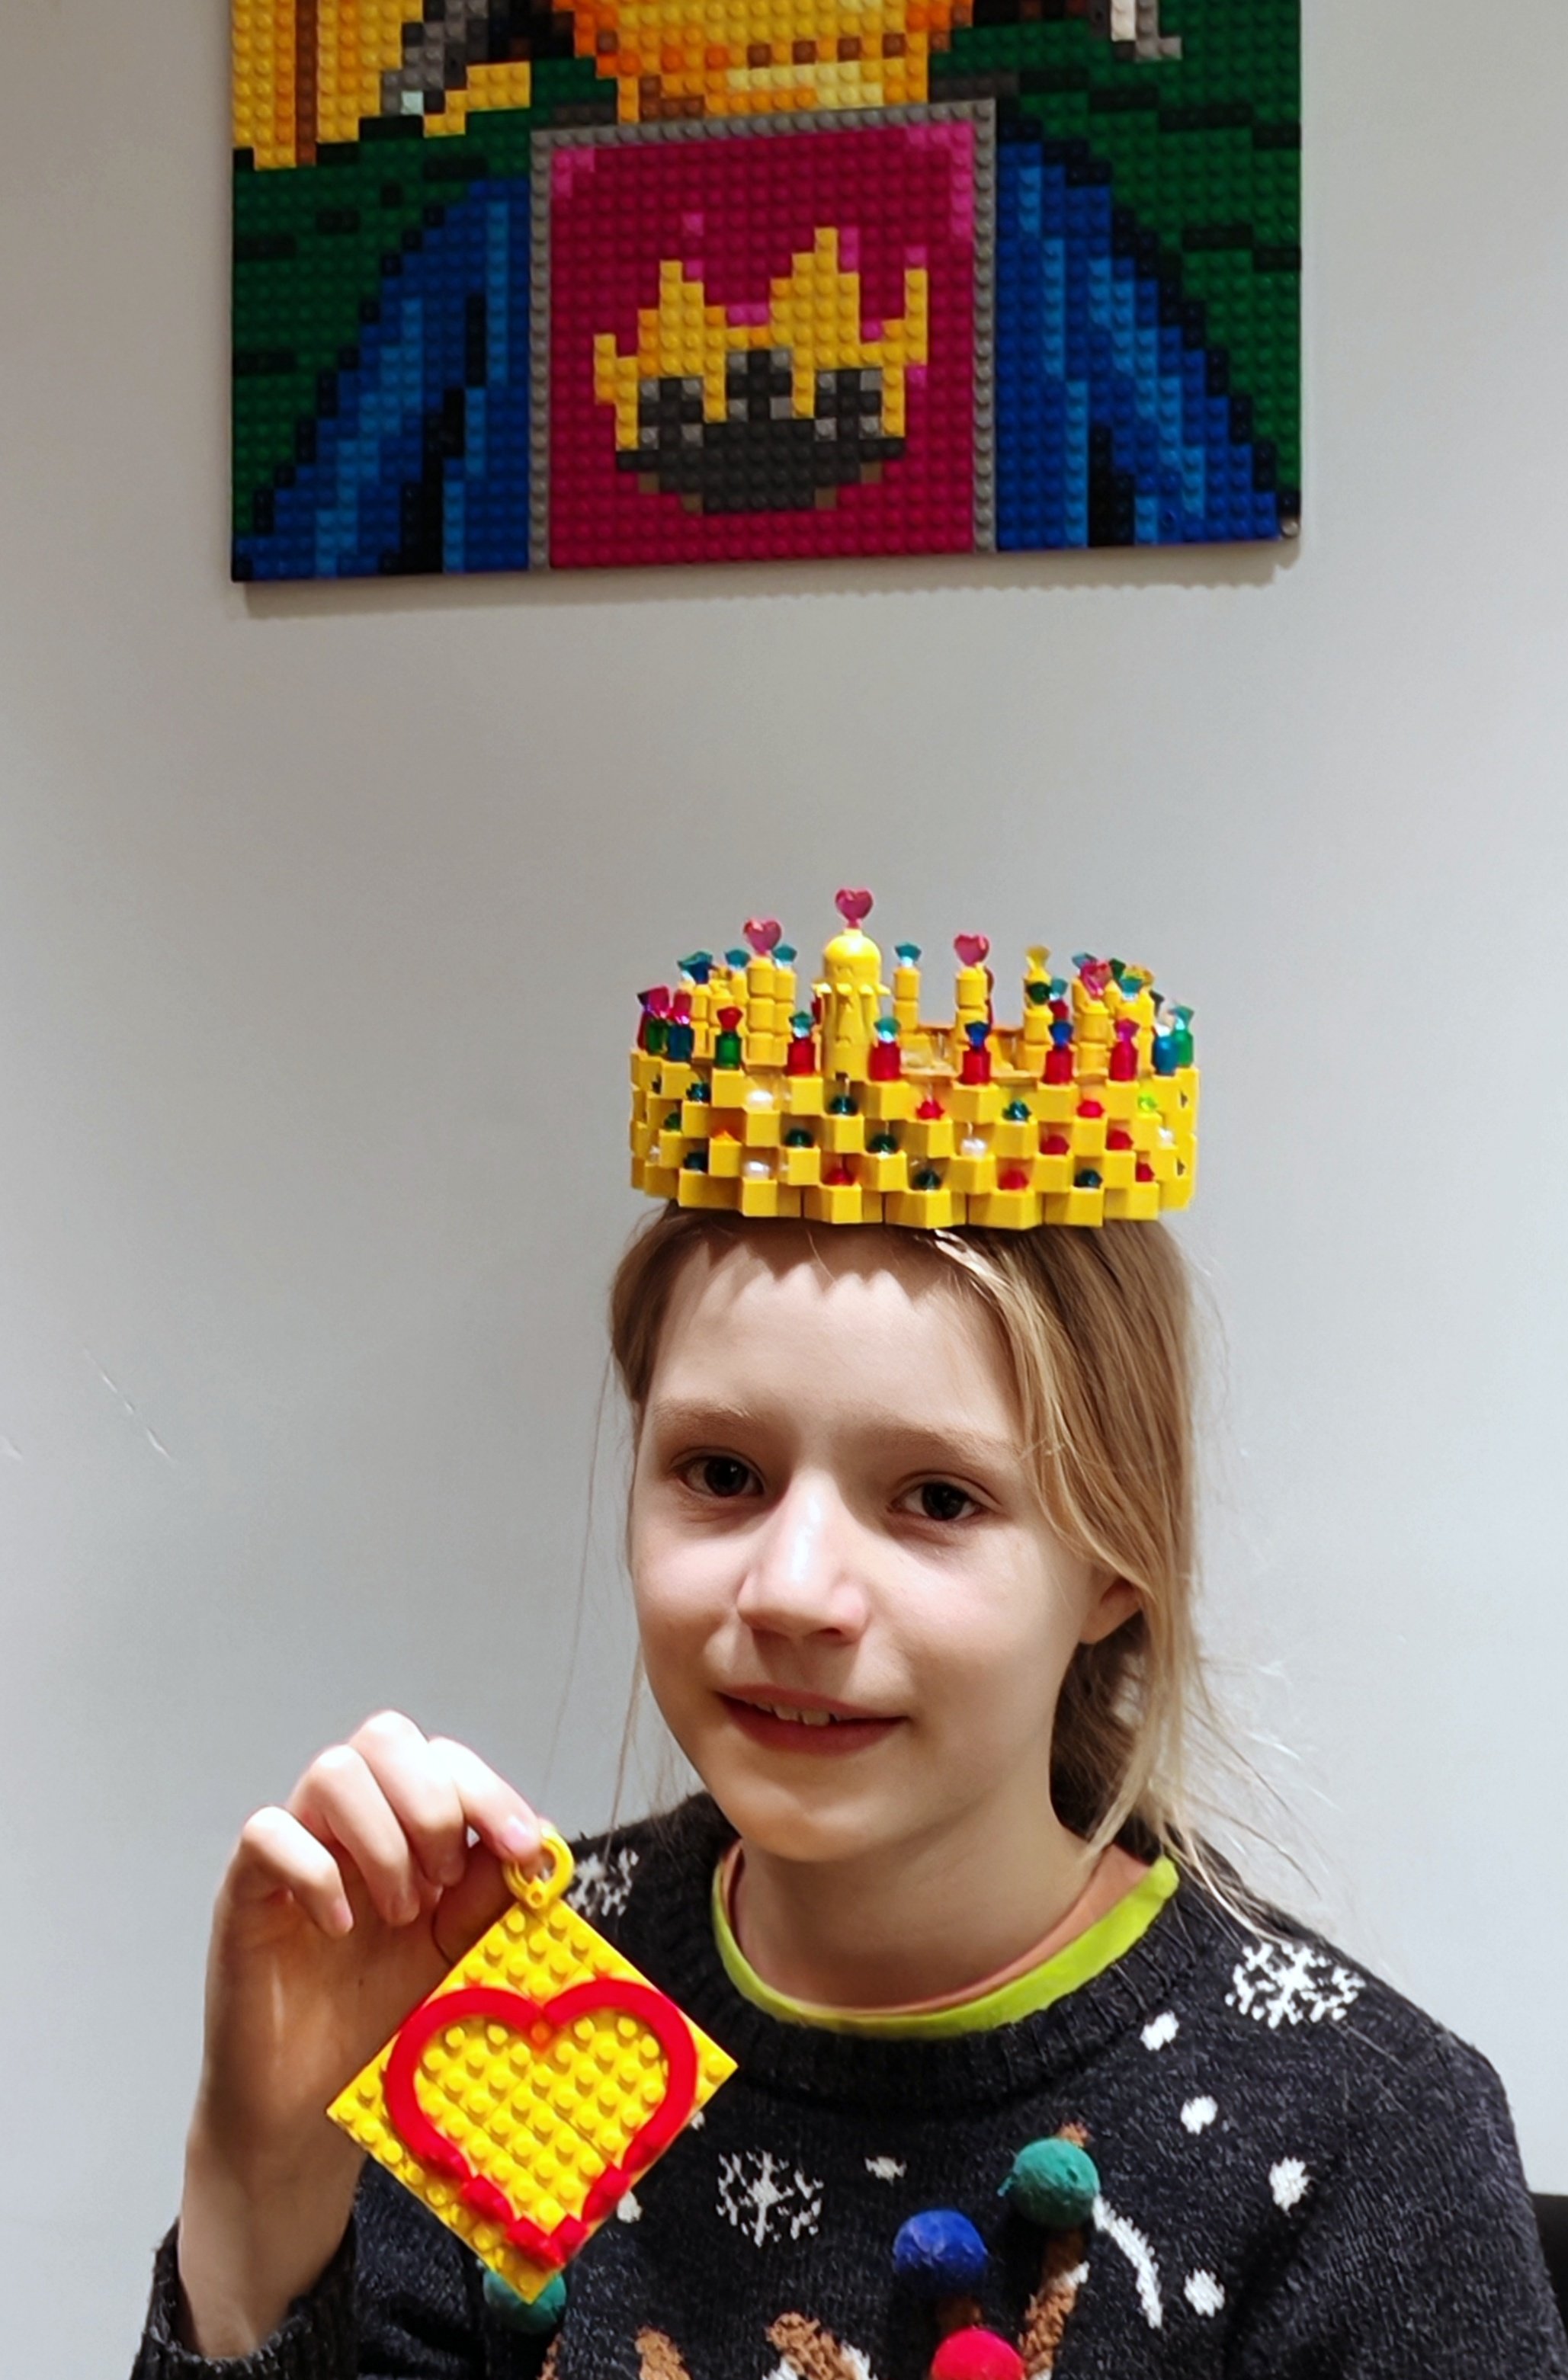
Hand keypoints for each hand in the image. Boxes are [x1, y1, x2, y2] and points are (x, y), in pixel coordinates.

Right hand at [177, 1712, 542, 2354]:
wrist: (311, 2112)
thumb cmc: (382, 2025)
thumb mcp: (457, 1955)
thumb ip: (491, 1895)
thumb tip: (537, 1842)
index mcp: (405, 1829)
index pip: (443, 1759)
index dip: (488, 1790)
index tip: (522, 1847)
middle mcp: (349, 1825)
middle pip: (385, 1737)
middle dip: (432, 1802)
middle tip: (445, 1883)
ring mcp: (294, 1851)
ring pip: (332, 1771)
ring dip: (383, 1839)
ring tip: (398, 1912)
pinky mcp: (243, 1891)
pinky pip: (265, 1832)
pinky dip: (313, 1870)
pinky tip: (340, 1928)